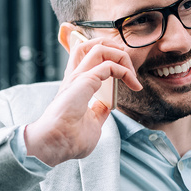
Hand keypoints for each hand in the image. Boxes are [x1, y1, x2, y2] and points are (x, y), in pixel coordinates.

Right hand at [23, 38, 141, 166]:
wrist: (57, 144)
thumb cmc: (69, 139)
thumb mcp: (91, 122)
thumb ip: (98, 111)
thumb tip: (106, 106)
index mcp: (74, 85)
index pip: (83, 56)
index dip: (104, 55)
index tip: (123, 73)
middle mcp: (75, 77)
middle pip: (90, 45)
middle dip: (113, 49)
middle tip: (128, 66)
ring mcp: (79, 77)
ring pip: (99, 47)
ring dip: (120, 56)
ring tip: (132, 73)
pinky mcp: (86, 80)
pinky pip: (110, 65)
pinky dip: (125, 71)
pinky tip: (133, 84)